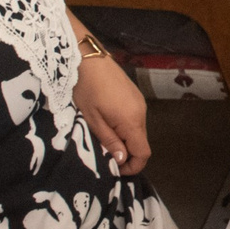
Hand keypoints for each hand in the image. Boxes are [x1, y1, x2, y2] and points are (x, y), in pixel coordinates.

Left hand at [73, 54, 149, 174]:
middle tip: (105, 155)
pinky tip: (108, 121)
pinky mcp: (134, 95)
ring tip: (104, 137)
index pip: (143, 153)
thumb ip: (109, 141)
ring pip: (137, 131)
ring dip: (124, 139)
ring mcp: (139, 102)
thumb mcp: (93, 120)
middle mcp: (141, 112)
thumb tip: (122, 159)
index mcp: (132, 121)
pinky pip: (134, 118)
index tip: (116, 170)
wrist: (88, 58)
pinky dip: (125, 127)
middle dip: (126, 153)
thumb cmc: (86, 90)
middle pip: (141, 142)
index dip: (133, 166)